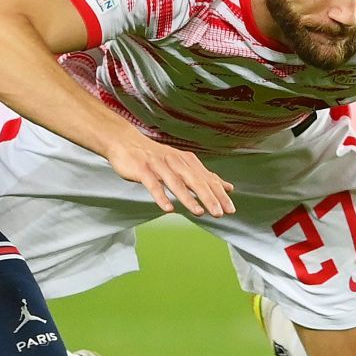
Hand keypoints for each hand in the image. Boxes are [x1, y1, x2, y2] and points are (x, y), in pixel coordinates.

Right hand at [105, 135, 233, 216]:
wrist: (125, 142)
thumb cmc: (155, 156)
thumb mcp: (182, 163)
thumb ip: (203, 176)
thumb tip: (227, 187)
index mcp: (187, 161)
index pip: (207, 179)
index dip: (219, 194)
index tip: (230, 209)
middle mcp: (175, 161)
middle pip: (195, 181)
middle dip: (209, 197)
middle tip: (219, 213)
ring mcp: (159, 165)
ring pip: (176, 183)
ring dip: (188, 198)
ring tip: (199, 212)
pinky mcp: (142, 170)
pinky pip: (153, 185)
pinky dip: (161, 196)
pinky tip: (168, 208)